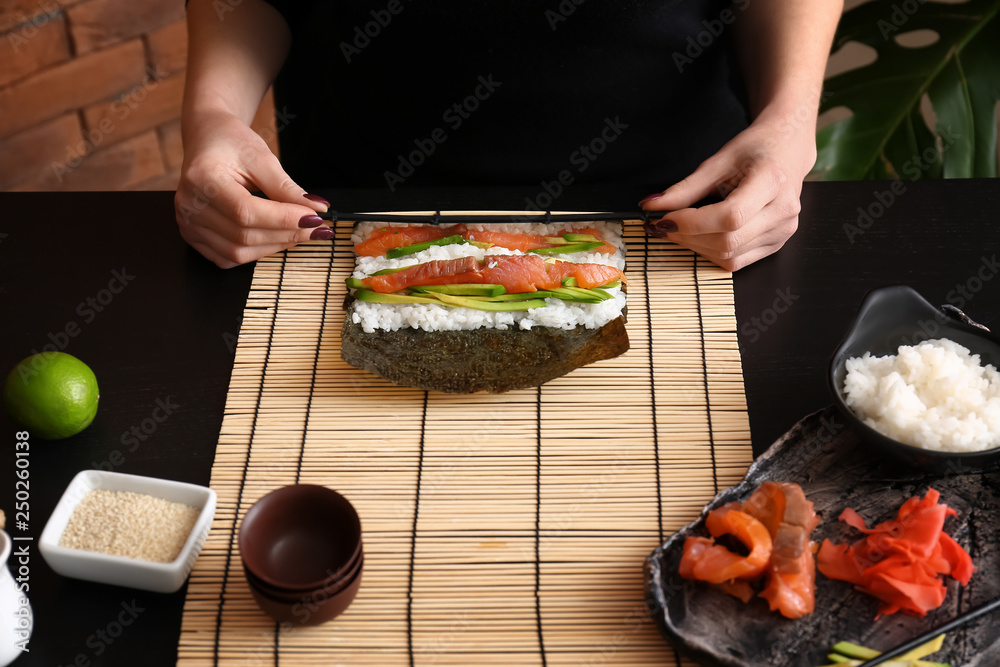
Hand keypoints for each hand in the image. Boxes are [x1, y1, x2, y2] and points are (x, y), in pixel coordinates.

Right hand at [174, 109, 330, 267]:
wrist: (208, 140)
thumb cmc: (232, 143)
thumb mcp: (262, 158)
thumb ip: (287, 188)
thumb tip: (317, 210)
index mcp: (202, 178)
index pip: (246, 211)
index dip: (283, 220)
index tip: (314, 219)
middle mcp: (189, 205)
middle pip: (243, 236)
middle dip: (285, 235)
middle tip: (315, 228)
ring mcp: (188, 224)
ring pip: (237, 252)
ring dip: (274, 246)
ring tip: (298, 233)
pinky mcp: (193, 236)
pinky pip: (227, 258)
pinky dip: (256, 253)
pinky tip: (275, 239)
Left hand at [639, 113, 815, 271]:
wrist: (786, 151)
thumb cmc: (755, 150)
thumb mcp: (718, 161)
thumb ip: (685, 188)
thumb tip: (651, 205)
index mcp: (772, 182)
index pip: (730, 216)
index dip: (691, 223)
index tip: (663, 219)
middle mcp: (783, 211)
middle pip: (727, 240)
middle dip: (687, 237)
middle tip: (662, 225)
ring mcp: (783, 231)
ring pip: (729, 255)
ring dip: (696, 247)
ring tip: (678, 230)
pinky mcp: (777, 244)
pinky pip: (737, 260)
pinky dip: (711, 252)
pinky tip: (699, 237)